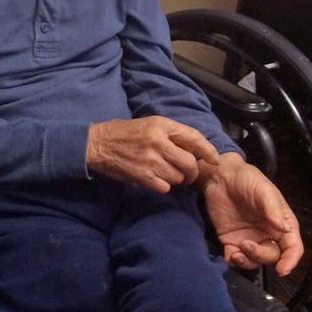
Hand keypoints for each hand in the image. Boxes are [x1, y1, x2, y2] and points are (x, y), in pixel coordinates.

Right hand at [87, 116, 219, 192]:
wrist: (96, 144)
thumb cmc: (124, 133)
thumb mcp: (149, 124)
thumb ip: (171, 134)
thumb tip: (195, 150)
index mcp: (161, 125)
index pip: (194, 137)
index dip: (208, 150)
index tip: (214, 159)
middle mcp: (157, 142)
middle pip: (189, 163)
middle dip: (192, 171)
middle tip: (188, 173)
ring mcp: (149, 160)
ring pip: (178, 177)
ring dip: (177, 179)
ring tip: (167, 174)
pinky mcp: (141, 175)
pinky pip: (165, 187)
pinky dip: (164, 186)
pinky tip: (156, 179)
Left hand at [201, 152, 302, 275]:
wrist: (220, 176)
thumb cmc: (246, 179)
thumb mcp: (263, 190)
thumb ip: (272, 208)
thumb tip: (283, 228)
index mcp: (282, 224)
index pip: (292, 247)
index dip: (291, 260)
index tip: (283, 269)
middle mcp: (268, 234)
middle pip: (273, 256)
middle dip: (262, 256)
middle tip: (247, 245)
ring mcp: (249, 238)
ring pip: (254, 260)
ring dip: (248, 261)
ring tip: (236, 253)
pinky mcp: (231, 240)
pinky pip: (235, 257)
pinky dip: (234, 261)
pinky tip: (230, 255)